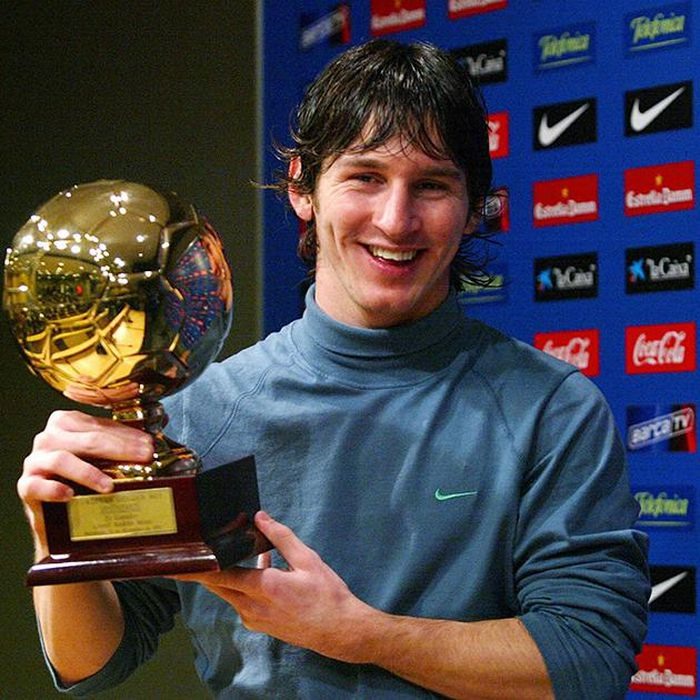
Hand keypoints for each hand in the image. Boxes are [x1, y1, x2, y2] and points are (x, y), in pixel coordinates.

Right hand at [18, 410, 153, 546]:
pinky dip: (55, 489)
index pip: (100, 426)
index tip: (149, 445)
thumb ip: (120, 445)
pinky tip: (71, 495)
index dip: (127, 435)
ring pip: (61, 459)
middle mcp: (48, 437)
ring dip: (89, 472)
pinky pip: (37, 485)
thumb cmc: (84, 480)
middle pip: (87, 440)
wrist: (58, 516)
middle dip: (120, 448)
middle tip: (144, 458)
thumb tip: (154, 442)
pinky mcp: (26, 486)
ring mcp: (35, 461)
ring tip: (110, 486)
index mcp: (66, 423)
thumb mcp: (102, 458)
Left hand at [182, 511, 374, 661]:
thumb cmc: (326, 594)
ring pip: (229, 593)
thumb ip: (281, 537)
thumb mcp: (307, 559)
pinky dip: (242, 584)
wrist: (339, 630)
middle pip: (217, 586)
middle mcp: (252, 607)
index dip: (197, 568)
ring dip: (226, 574)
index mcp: (263, 588)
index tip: (178, 560)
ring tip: (228, 551)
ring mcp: (254, 619)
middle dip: (202, 570)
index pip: (219, 576)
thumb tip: (260, 516)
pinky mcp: (260, 625)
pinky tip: (260, 567)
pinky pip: (242, 601)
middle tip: (188, 552)